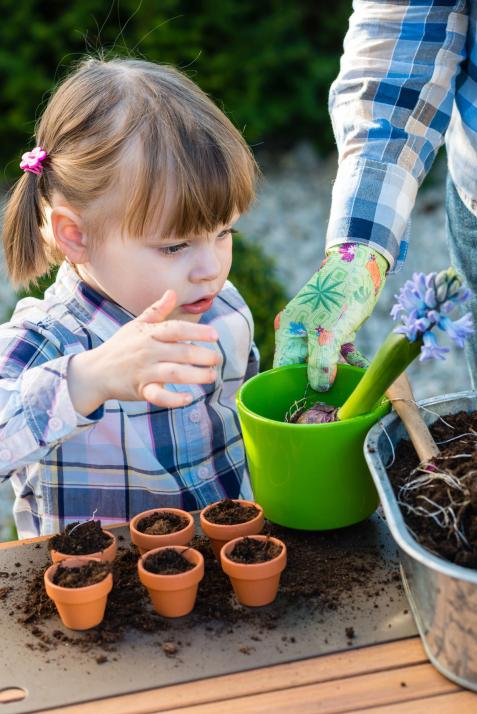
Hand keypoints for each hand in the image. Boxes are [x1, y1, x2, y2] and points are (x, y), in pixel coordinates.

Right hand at [68, 290, 219, 413]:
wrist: (95, 371)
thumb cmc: (120, 347)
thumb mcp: (136, 325)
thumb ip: (157, 311)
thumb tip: (172, 292)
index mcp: (149, 334)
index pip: (176, 329)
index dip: (197, 331)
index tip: (215, 335)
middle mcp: (148, 351)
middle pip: (181, 352)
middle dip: (203, 356)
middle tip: (217, 359)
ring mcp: (144, 371)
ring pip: (174, 373)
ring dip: (196, 376)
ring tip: (211, 376)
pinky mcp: (141, 390)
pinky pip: (158, 396)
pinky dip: (174, 399)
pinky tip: (189, 398)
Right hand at [273, 243, 387, 390]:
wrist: (362, 265)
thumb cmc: (340, 294)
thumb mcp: (329, 332)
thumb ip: (321, 361)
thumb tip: (319, 387)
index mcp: (288, 330)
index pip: (283, 367)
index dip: (292, 386)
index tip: (305, 403)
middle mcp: (300, 333)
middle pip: (304, 367)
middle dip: (317, 384)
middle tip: (330, 402)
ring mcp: (319, 332)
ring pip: (324, 362)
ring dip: (337, 375)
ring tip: (349, 391)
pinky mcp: (337, 331)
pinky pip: (341, 353)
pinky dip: (351, 363)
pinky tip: (363, 373)